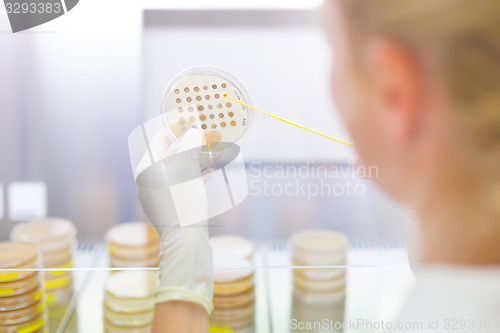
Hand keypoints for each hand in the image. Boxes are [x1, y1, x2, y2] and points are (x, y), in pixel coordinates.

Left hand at [134, 127, 213, 314]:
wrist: (186, 242)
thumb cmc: (183, 204)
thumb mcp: (187, 170)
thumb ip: (189, 146)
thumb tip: (192, 131)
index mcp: (147, 169)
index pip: (158, 140)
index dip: (174, 128)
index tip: (188, 119)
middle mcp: (149, 181)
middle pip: (169, 155)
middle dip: (189, 145)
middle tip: (206, 136)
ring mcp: (159, 195)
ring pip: (178, 170)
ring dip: (195, 160)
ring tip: (213, 154)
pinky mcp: (170, 207)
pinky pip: (181, 184)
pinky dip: (194, 175)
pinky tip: (208, 172)